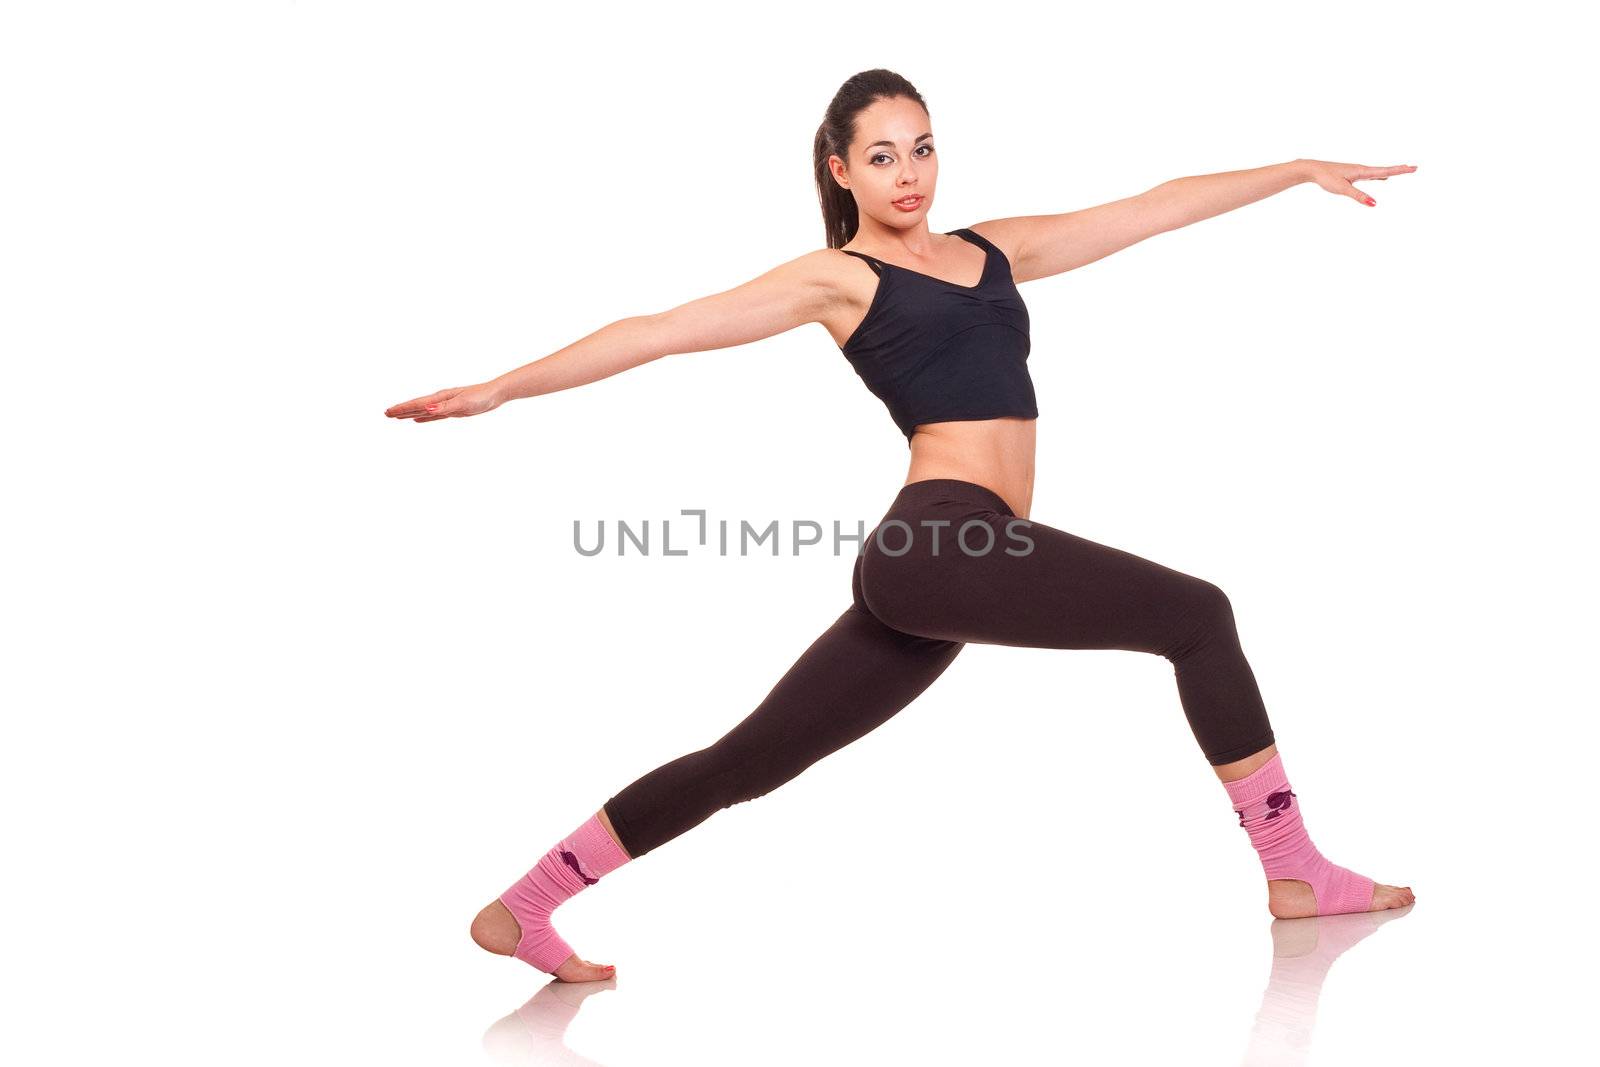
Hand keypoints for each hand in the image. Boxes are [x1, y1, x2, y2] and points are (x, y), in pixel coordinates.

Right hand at [384, 382, 505, 422]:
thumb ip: (444, 407)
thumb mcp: (463, 403)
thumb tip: (426, 409)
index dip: (402, 409)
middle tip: (386, 414)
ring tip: (397, 417)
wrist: (495, 394)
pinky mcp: (453, 411)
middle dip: (401, 410)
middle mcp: (440, 400)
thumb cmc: (481, 397)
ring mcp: (446, 405)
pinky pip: (433, 415)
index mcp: (440, 398)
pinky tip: (417, 419)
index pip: (417, 404)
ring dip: (409, 413)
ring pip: (423, 411)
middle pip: (416, 406)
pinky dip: (424, 417)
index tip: (388, 412)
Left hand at [1300, 159, 1416, 206]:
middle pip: (1385, 170)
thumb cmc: (1327, 177)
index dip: (1400, 170)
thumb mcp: (1343, 189)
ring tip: (1402, 171)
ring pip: (1379, 172)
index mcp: (1362, 171)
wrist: (1313, 169)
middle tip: (1414, 168)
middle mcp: (1362, 169)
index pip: (1386, 171)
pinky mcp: (1352, 174)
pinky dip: (1380, 175)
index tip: (1414, 168)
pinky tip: (1382, 177)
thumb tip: (1374, 203)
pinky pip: (1371, 174)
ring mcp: (1357, 171)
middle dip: (1399, 170)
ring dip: (1392, 171)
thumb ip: (1359, 196)